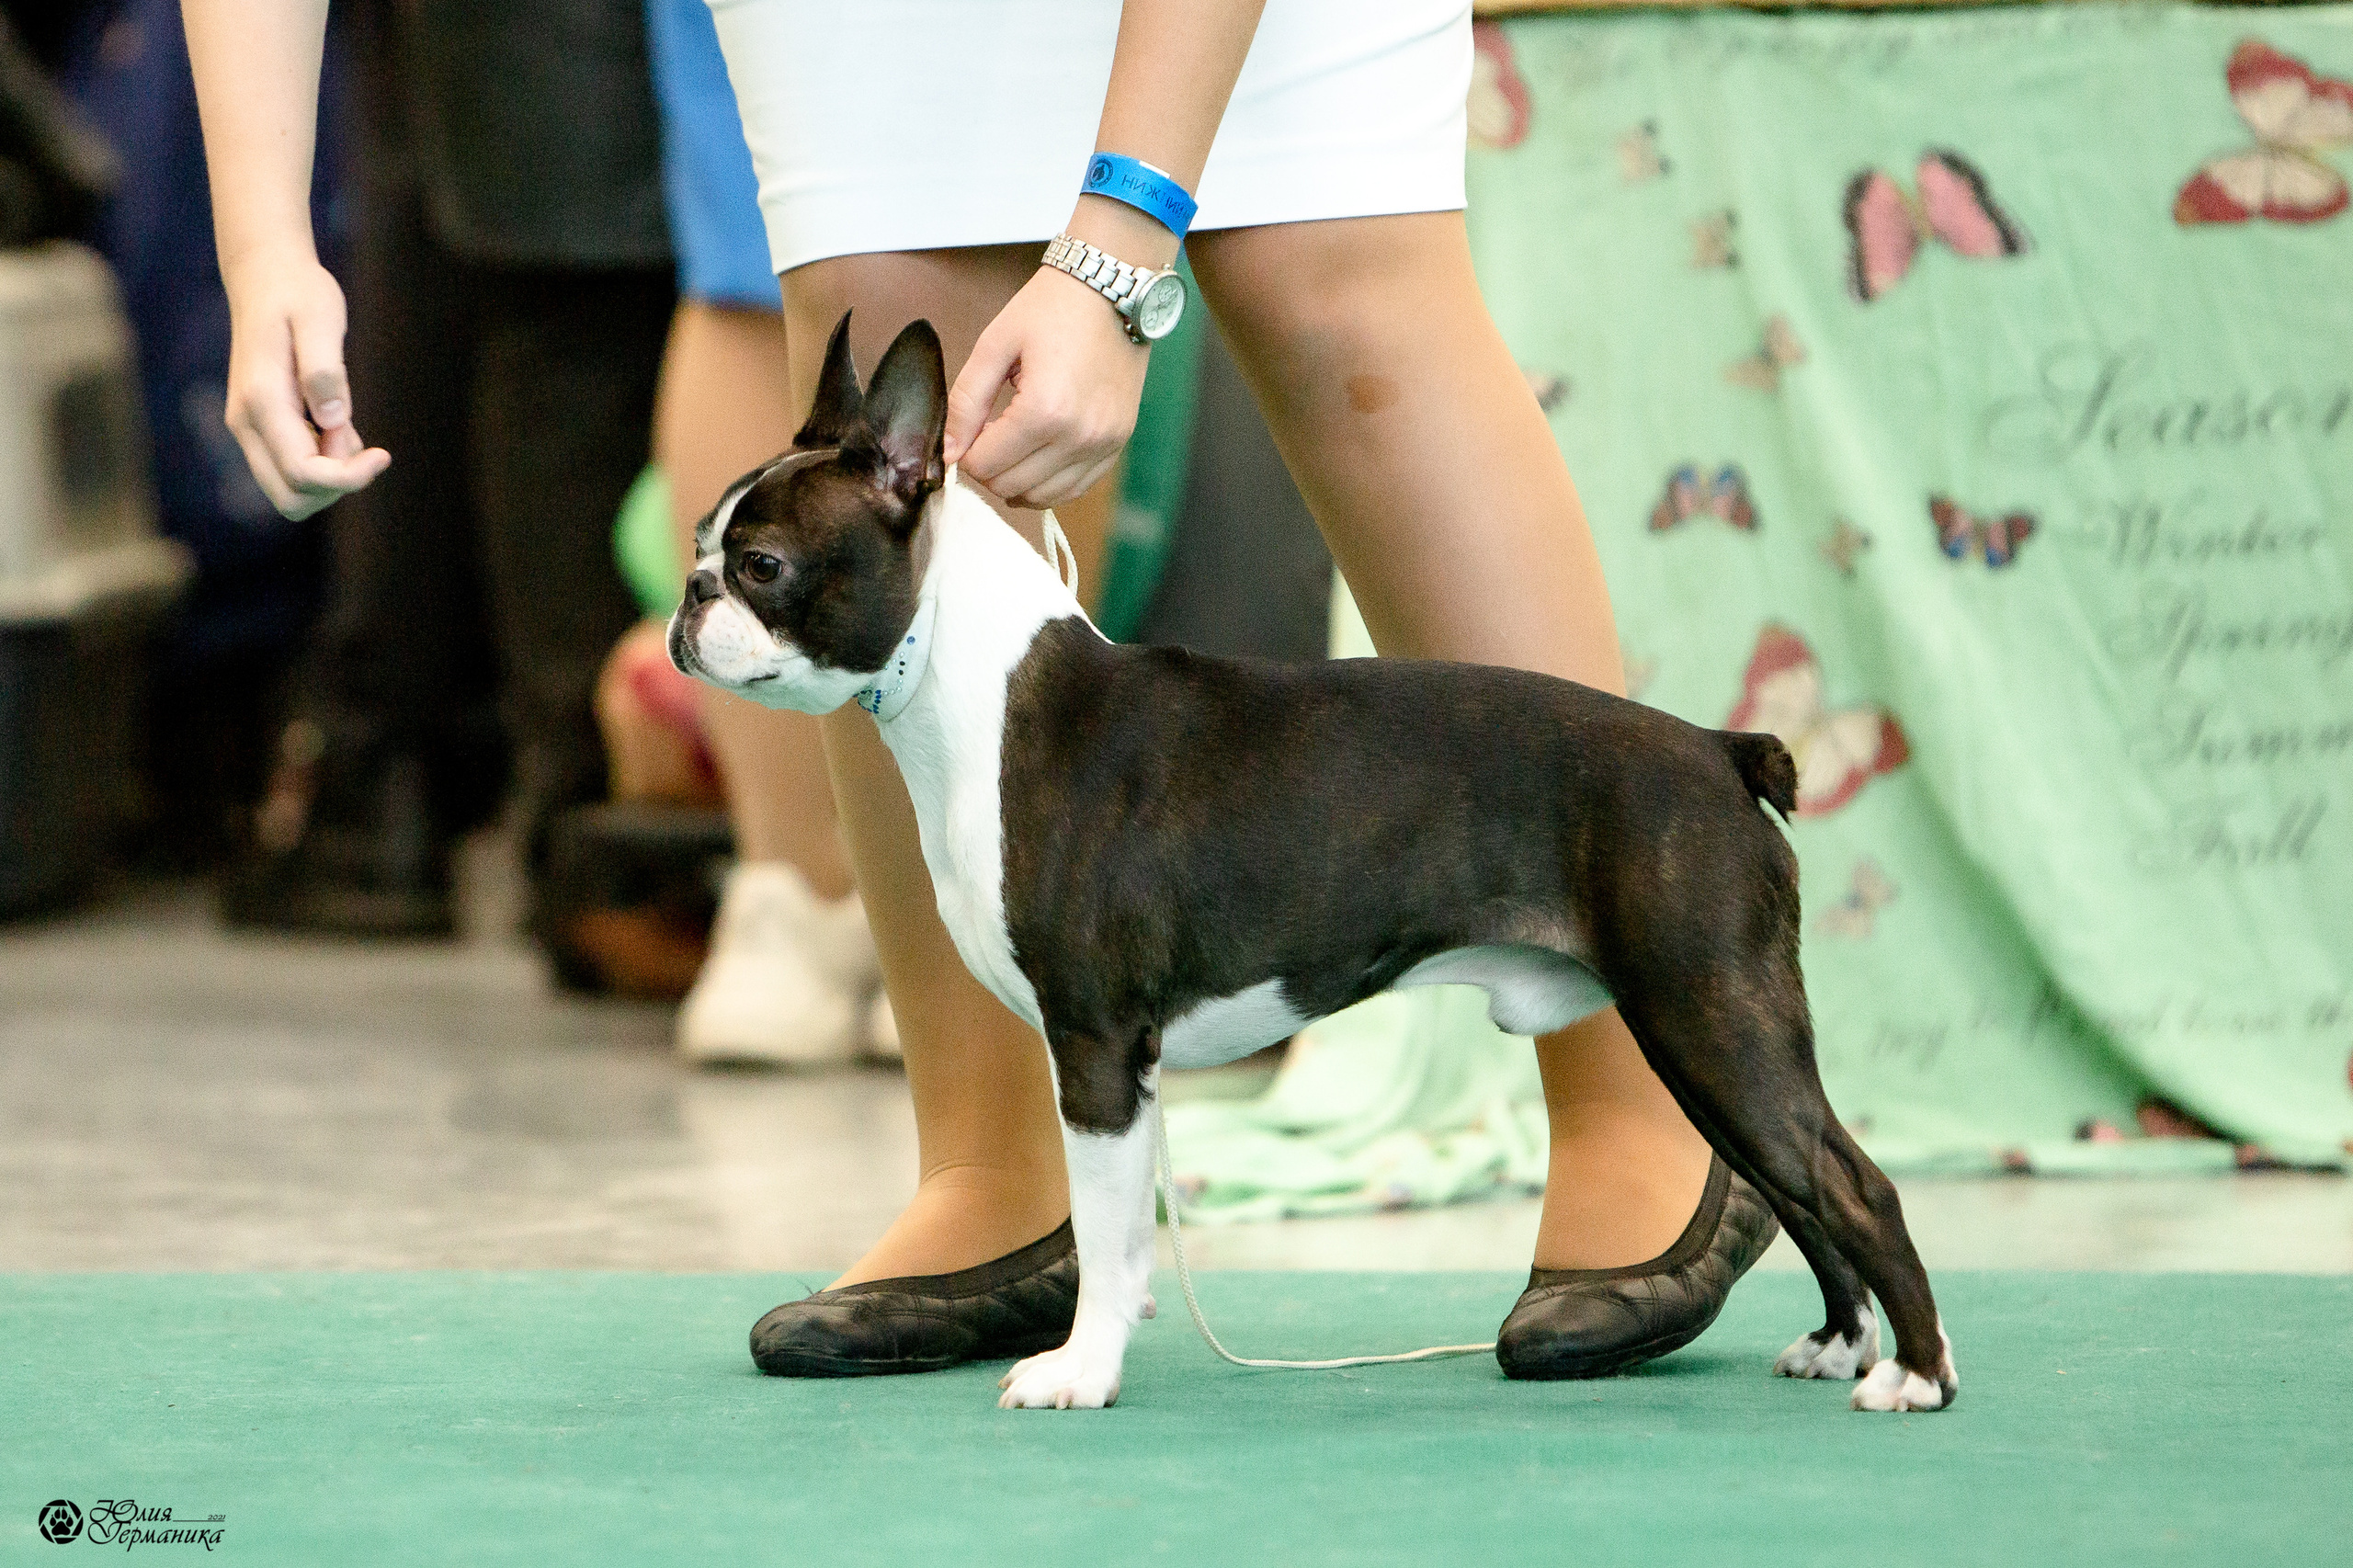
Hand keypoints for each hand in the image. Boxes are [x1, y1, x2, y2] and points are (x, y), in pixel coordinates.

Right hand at [222, 254, 389, 519]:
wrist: (265, 278)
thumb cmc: (299, 294)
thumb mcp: (321, 320)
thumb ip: (325, 371)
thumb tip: (334, 421)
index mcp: (260, 403)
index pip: (303, 474)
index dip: (349, 478)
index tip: (383, 454)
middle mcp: (246, 425)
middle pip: (291, 499)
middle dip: (336, 485)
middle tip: (361, 442)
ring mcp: (249, 430)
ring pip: (291, 491)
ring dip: (330, 474)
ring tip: (344, 422)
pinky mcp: (260, 428)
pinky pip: (293, 470)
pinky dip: (323, 462)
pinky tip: (335, 421)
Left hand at [943, 266, 1147, 509]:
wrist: (1113, 289)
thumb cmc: (1052, 308)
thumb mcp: (995, 345)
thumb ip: (965, 402)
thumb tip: (946, 452)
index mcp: (1044, 410)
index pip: (985, 464)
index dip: (966, 451)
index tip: (970, 426)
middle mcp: (1078, 436)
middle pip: (1011, 485)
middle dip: (988, 466)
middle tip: (987, 433)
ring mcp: (1103, 444)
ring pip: (1042, 496)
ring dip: (1017, 478)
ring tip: (1012, 443)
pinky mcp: (1118, 444)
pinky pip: (1075, 489)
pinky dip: (1049, 482)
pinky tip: (1037, 456)